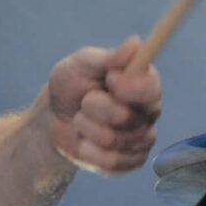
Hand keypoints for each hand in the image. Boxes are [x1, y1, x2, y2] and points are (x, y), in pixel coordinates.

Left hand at [46, 37, 161, 174]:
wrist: (55, 119)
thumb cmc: (72, 85)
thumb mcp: (82, 64)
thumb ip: (109, 57)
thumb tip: (136, 43)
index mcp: (144, 83)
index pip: (150, 89)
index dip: (128, 87)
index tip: (109, 79)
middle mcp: (149, 111)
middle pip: (127, 118)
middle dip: (94, 108)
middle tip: (86, 101)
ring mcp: (142, 139)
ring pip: (114, 141)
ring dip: (86, 128)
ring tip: (82, 119)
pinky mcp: (131, 161)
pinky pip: (112, 163)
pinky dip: (89, 151)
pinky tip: (85, 141)